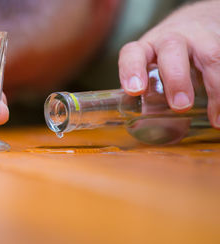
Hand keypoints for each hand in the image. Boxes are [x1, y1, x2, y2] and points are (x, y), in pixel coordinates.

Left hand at [118, 0, 219, 127]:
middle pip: (172, 50)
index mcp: (146, 48)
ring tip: (216, 117)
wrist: (196, 22)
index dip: (132, 70)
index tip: (135, 90)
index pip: (133, 53)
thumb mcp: (152, 68)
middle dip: (177, 78)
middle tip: (181, 106)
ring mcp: (199, 37)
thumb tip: (149, 121)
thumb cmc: (166, 55)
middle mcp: (170, 39)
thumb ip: (149, 92)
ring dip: (216, 88)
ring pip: (211, 54)